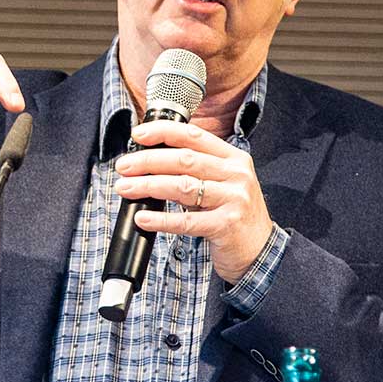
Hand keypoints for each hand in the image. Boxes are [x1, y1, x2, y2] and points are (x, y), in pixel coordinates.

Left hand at [114, 120, 273, 282]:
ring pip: (182, 187)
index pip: (194, 135)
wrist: (259, 250)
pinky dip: (161, 219)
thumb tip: (150, 158)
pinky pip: (187, 221)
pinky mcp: (226, 225)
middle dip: (147, 160)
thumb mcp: (222, 183)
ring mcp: (234, 199)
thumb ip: (196, 168)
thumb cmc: (233, 213)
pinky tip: (143, 218)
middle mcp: (236, 174)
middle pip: (184, 159)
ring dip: (148, 186)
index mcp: (233, 158)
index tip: (138, 135)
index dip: (163, 131)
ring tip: (125, 188)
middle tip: (123, 166)